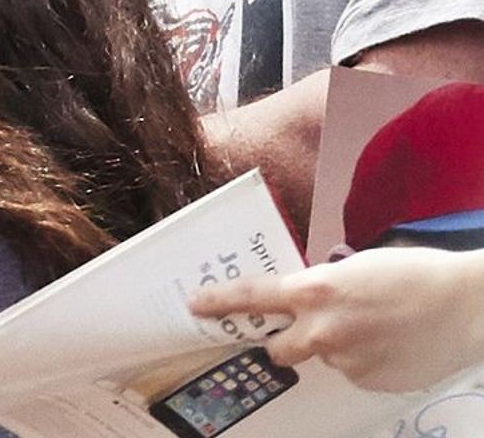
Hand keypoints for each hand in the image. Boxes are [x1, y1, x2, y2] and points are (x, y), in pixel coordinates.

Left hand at [189, 247, 483, 392]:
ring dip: (339, 349)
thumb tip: (303, 298)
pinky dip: (368, 362)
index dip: (219, 303)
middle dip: (285, 343)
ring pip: (325, 359)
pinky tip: (394, 346)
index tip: (194, 307)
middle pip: (277, 349)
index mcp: (314, 291)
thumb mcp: (356, 268)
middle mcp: (321, 330)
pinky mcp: (370, 381)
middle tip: (307, 332)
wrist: (467, 306)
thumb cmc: (414, 274)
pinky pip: (356, 373)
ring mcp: (346, 361)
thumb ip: (322, 286)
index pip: (251, 298)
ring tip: (377, 330)